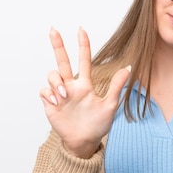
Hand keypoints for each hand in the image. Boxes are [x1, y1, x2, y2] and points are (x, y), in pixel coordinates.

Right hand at [40, 27, 129, 158]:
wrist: (84, 142)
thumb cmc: (98, 125)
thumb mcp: (110, 106)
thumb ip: (116, 86)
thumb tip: (128, 68)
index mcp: (85, 85)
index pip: (83, 61)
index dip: (83, 46)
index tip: (81, 30)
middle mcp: (71, 86)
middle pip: (62, 61)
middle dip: (58, 45)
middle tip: (53, 29)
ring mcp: (60, 95)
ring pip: (52, 76)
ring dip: (56, 82)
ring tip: (64, 95)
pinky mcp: (50, 104)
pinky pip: (44, 91)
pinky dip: (49, 94)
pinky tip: (56, 102)